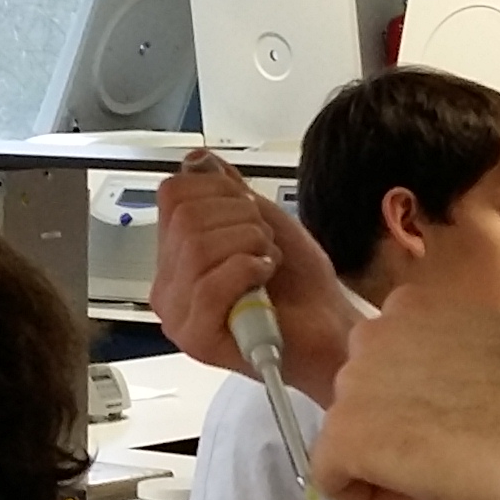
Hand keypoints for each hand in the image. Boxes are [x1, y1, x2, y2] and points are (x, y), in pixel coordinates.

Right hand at [153, 152, 352, 399]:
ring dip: (248, 243)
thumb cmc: (300, 287)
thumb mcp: (263, 220)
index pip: (172, 194)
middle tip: (264, 242)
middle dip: (240, 218)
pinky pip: (209, 284)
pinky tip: (264, 277)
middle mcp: (170, 284)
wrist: (329, 331)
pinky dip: (247, 269)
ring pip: (196, 247)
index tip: (249, 210)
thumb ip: (226, 190)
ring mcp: (179, 314)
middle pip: (185, 218)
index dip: (218, 189)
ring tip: (266, 261)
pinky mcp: (196, 339)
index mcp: (176, 254)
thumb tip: (196, 160)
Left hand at [311, 292, 499, 499]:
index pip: (388, 352)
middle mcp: (372, 336)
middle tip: (434, 452)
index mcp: (411, 307)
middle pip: (363, 391)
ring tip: (426, 483)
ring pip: (348, 433)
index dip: (412, 390)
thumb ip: (477, 337)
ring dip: (378, 460)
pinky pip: (332, 474)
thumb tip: (477, 356)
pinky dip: (361, 495)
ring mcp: (352, 386)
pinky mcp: (343, 438)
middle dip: (390, 422)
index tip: (442, 416)